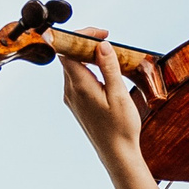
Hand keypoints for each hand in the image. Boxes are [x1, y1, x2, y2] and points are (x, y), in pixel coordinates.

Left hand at [57, 28, 144, 174]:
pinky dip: (89, 68)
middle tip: (107, 40)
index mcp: (79, 86)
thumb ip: (109, 68)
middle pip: (69, 56)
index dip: (80, 36)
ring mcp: (72, 98)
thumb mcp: (119, 95)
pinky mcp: (77, 103)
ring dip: (88, 56)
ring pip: (73, 67)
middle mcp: (71, 91)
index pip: (67, 51)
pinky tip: (105, 72)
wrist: (116, 154)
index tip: (100, 34)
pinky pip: (78, 78)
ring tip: (109, 55)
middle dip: (86, 43)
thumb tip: (101, 45)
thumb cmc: (121, 128)